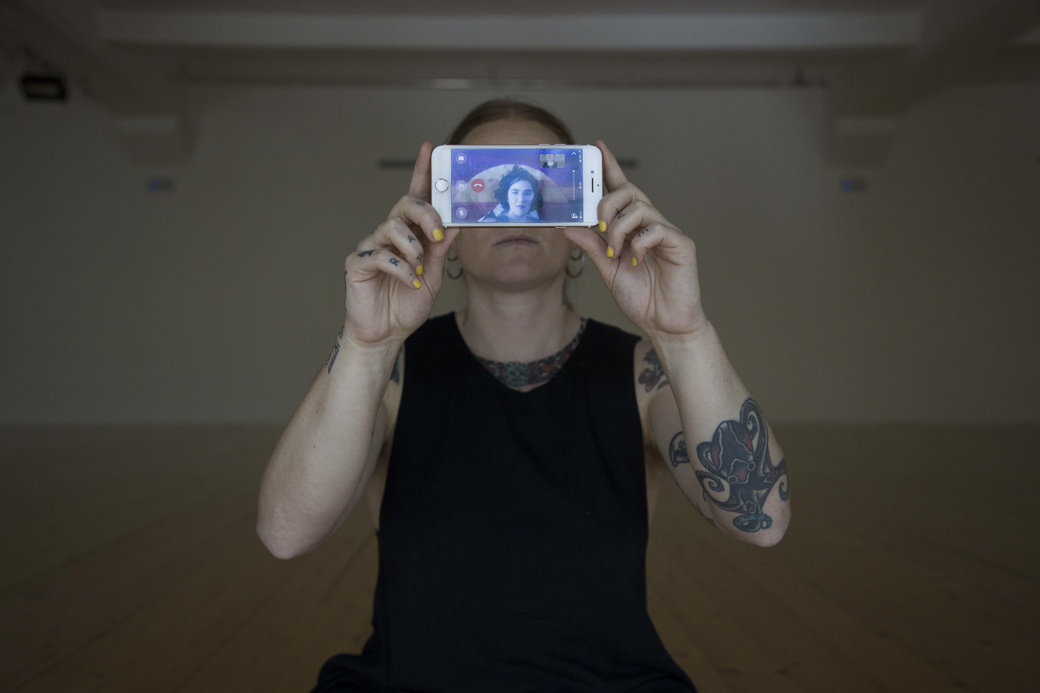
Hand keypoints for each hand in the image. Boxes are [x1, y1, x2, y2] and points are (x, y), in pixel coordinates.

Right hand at [342, 142, 459, 347]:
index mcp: (410, 234)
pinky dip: (401, 268)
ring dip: (412, 247)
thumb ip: (441, 250)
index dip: (422, 172)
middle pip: (404, 204)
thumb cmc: (406, 303)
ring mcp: (371, 247)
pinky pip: (380, 255)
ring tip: (418, 268)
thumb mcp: (433, 276)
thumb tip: (455, 224)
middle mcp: (389, 235)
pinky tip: (409, 281)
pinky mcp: (357, 263)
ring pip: (391, 227)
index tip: (430, 148)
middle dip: (424, 213)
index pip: (416, 196)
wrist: (387, 333)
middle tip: (436, 232)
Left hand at [563, 140, 706, 340]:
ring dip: (619, 229)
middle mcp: (651, 224)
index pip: (621, 190)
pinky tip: (637, 261)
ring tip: (617, 252)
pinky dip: (639, 244)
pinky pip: (656, 229)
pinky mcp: (682, 244)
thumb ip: (591, 247)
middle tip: (599, 228)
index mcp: (633, 228)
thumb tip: (568, 227)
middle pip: (629, 191)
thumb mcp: (608, 270)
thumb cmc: (642, 297)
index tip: (597, 146)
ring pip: (640, 208)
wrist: (665, 324)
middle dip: (607, 204)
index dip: (610, 167)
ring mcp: (667, 232)